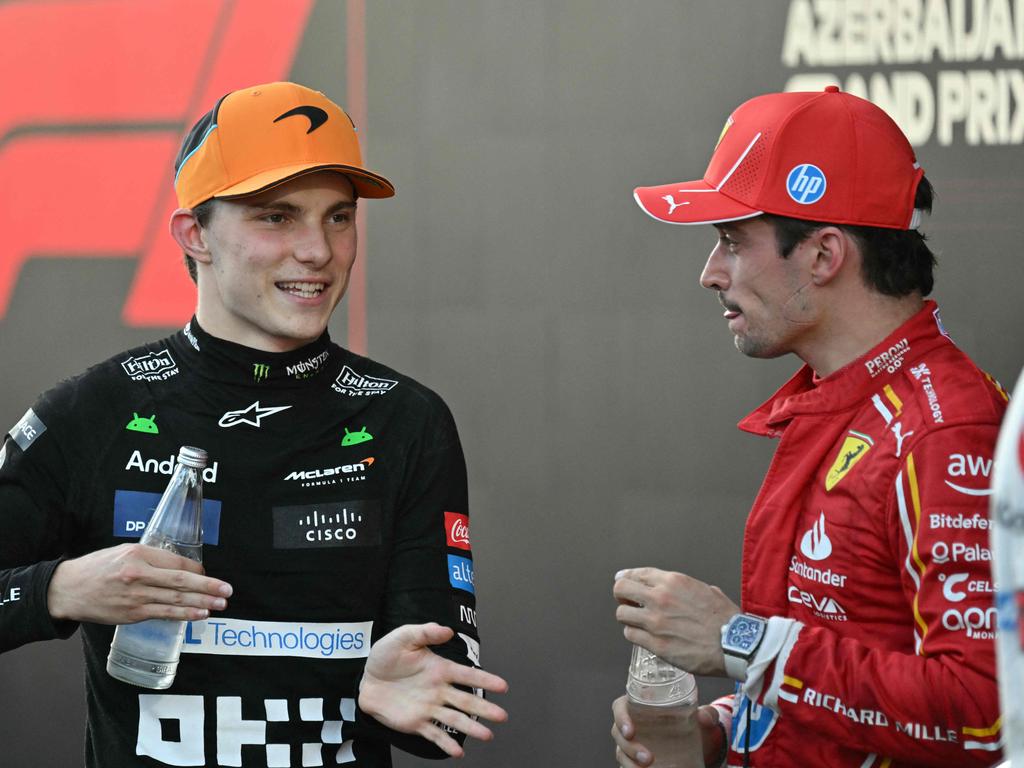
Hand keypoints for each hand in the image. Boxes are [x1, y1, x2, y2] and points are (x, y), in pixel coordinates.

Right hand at [47, 543, 231, 623]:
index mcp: (139, 553)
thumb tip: (181, 566)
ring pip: (176, 598)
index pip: (177, 561)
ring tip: (221, 604)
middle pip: (181, 580)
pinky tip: (199, 614)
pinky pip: (164, 613)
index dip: (197, 569)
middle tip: (228, 590)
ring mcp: (136, 595)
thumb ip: (151, 558)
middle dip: (208, 586)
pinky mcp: (132, 613)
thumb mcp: (124, 551)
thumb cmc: (99, 568)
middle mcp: (139, 574)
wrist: (68, 589)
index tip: (208, 573)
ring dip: (202, 602)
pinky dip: (184, 614)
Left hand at [358, 623, 508, 756]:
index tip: (502, 686)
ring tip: (486, 735)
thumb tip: (448, 630)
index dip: (485, 680)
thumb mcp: (403, 637)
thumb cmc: (386, 656)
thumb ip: (425, 632)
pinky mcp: (416, 723)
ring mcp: (429, 708)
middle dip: (485, 708)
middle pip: (466, 701)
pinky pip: (433, 734)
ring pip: (454, 719)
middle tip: (502, 716)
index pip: (466, 675)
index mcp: (439, 669)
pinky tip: (458, 753)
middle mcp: (438, 690)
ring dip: (471, 728)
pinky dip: (446, 744)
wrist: (366, 679)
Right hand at [612, 696, 728, 767]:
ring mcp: (631, 743)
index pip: (619, 707)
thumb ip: (707, 714)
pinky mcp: (635, 759)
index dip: (620, 718)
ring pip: (621, 752)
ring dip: (631, 763)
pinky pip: (628, 764)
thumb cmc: (689, 721)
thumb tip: (706, 718)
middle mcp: (631, 723)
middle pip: (618, 733)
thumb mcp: (699, 715)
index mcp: (639, 705)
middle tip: (648, 758)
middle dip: (630, 748)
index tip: (630, 731)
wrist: (695, 741)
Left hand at [614, 567, 738, 674]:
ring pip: (622, 614)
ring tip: (637, 621)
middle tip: (628, 602)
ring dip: (628, 617)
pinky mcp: (656, 645)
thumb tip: (675, 589)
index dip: (626, 577)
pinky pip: (631, 635)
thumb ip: (683, 587)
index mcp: (673, 581)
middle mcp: (660, 598)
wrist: (735, 645)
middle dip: (622, 595)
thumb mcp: (705, 589)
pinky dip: (634, 635)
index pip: (637, 574)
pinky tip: (644, 636)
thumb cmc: (725, 618)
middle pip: (621, 589)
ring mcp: (655, 622)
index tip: (622, 579)